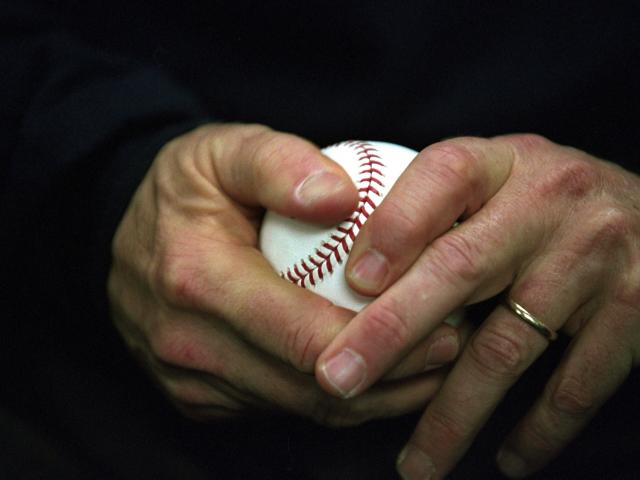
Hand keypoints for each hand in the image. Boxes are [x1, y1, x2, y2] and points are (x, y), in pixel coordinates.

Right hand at [108, 123, 463, 423]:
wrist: (128, 230)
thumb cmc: (189, 185)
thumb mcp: (227, 149)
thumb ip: (281, 164)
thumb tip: (344, 197)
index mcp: (195, 278)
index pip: (302, 334)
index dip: (381, 340)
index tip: (442, 329)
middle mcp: (184, 342)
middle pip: (308, 385)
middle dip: (388, 376)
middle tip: (448, 350)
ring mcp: (186, 378)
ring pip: (298, 408)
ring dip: (368, 395)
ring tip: (425, 365)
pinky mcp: (193, 396)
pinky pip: (276, 409)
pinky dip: (330, 398)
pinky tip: (368, 370)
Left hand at [315, 134, 639, 476]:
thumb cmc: (543, 205)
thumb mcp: (495, 185)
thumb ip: (435, 214)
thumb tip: (349, 275)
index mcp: (502, 163)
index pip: (441, 177)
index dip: (393, 228)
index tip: (351, 285)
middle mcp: (548, 201)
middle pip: (458, 268)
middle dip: (390, 334)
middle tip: (338, 380)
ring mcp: (594, 256)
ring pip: (507, 346)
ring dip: (453, 414)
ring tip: (416, 463)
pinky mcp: (634, 308)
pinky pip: (576, 383)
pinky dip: (538, 429)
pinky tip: (507, 458)